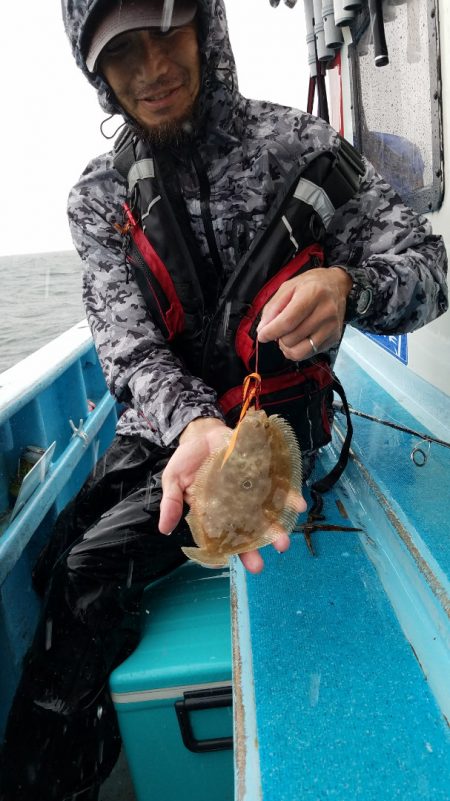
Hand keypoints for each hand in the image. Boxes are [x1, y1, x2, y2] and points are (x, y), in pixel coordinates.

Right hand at [158, 416, 294, 573]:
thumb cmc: (187, 460)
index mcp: (215, 512)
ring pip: (267, 511)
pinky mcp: (260, 471)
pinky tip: (298, 504)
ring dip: (278, 525)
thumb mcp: (173, 479)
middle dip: (262, 543)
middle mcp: (237, 505)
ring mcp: (250, 489)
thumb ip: (171, 503)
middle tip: (270, 556)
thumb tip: (163, 529)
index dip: (238, 551)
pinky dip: (288, 495)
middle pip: (251, 528)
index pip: (227, 537)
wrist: (201, 432)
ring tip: (285, 539)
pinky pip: (277, 484)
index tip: (247, 565)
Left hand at [257, 266, 352, 359]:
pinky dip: (298, 349)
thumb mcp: (288, 287)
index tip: (262, 335)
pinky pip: (309, 354)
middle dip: (279, 338)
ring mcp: (331, 327)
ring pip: (300, 352)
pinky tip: (299, 338)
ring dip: (287, 347)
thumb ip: (273, 308)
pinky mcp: (334, 338)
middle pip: (292, 339)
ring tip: (287, 336)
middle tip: (280, 329)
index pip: (288, 322)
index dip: (271, 332)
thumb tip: (263, 330)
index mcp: (313, 294)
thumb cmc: (311, 284)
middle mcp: (325, 312)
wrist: (337, 285)